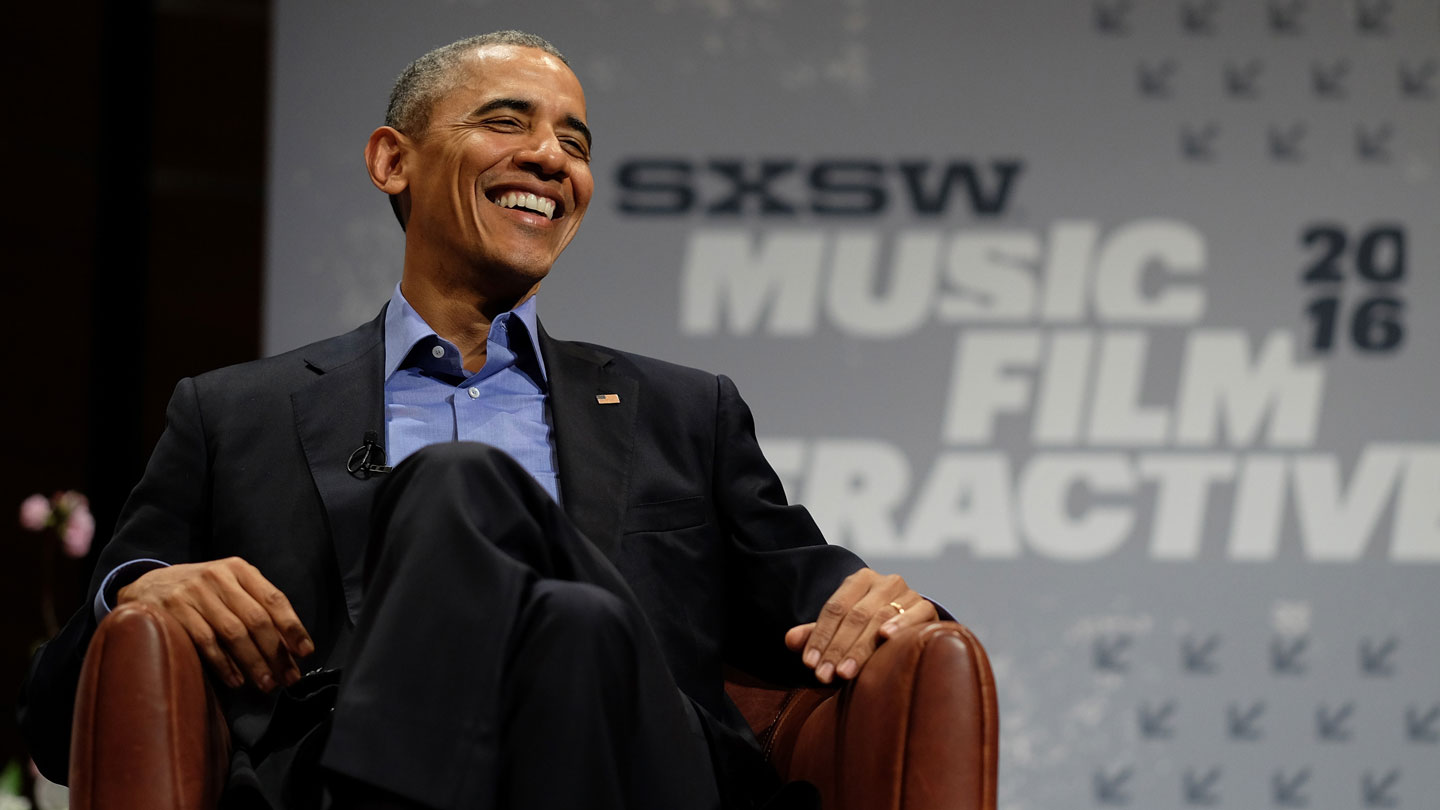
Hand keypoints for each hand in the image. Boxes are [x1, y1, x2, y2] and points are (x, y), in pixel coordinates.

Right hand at [116, 557, 313, 691]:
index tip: (306, 652)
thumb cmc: (201, 593)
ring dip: (253, 662)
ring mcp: (194, 593)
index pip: (274, 599)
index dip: (292, 627)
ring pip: (233, 633)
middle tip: (288, 678)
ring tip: (266, 684)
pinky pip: (206, 642)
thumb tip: (291, 649)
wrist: (147, 586)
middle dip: (276, 652)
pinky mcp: (173, 611)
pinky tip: (237, 680)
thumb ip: (257, 609)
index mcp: (239, 570)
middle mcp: (218, 577)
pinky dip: (224, 664)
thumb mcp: (229, 588)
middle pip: (256, 619)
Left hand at [785, 568, 937, 684]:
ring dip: (860, 648)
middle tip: (824, 675)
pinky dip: (900, 624)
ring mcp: (907, 593)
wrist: (910, 621)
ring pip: (879, 618)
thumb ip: (817, 633)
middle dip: (837, 648)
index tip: (809, 664)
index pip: (834, 608)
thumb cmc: (869, 627)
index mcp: (859, 580)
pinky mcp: (926, 607)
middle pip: (855, 616)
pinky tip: (886, 638)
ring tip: (845, 672)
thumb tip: (789, 640)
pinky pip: (914, 614)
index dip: (820, 636)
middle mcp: (883, 582)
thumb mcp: (841, 629)